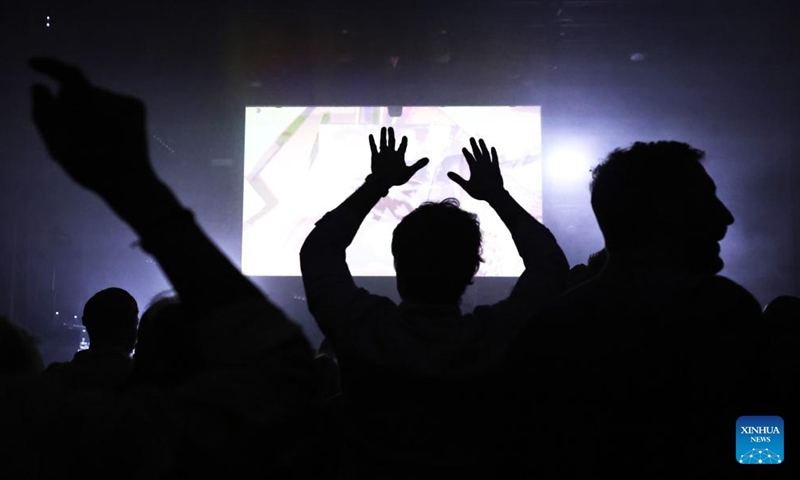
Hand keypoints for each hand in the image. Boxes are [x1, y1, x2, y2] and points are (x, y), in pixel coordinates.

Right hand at [29, 57, 156, 196]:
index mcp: (91, 107)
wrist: (129, 181)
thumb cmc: (89, 167)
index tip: (33, 65)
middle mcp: (111, 99)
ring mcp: (126, 101)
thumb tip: (39, 86)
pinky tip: (110, 134)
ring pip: (95, 97)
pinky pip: (111, 102)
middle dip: (68, 104)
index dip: (48, 65)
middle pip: (78, 90)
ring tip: (94, 139)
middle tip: (72, 133)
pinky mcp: (136, 105)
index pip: (67, 73)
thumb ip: (43, 112)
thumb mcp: (56, 144)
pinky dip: (105, 114)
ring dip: (88, 111)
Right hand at [368, 126, 428, 186]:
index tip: (405, 137)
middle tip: (390, 128)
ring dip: (383, 135)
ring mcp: (383, 155)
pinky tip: (371, 135)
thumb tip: (428, 159)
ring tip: (383, 128)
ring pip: (383, 143)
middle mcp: (391, 154)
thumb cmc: (397, 179)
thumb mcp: (409, 171)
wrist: (384, 184)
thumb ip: (418, 164)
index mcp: (399, 157)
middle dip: (391, 135)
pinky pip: (373, 148)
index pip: (402, 147)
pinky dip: (372, 142)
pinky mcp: (375, 157)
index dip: (404, 142)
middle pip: (392, 142)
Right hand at [447, 137, 504, 201]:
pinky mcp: (496, 167)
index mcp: (474, 168)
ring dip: (483, 146)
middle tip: (472, 138)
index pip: (469, 157)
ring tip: (480, 139)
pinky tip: (492, 148)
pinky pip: (495, 158)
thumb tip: (448, 173)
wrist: (495, 194)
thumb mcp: (467, 186)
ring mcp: (490, 165)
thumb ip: (457, 179)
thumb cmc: (480, 191)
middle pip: (477, 152)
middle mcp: (482, 164)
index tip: (464, 148)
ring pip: (486, 153)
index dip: (466, 152)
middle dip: (474, 145)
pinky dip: (494, 153)